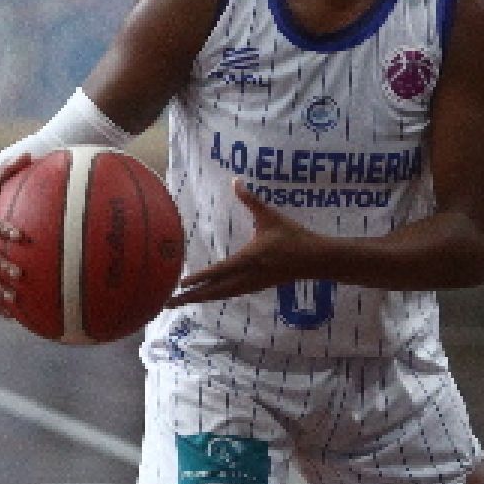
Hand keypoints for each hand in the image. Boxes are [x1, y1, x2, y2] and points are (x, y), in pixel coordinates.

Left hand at [168, 181, 319, 305]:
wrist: (315, 259)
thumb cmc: (293, 237)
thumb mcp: (271, 216)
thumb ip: (251, 201)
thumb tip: (236, 181)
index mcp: (248, 259)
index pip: (218, 271)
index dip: (198, 278)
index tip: (180, 283)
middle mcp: (247, 276)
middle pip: (214, 290)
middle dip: (192, 296)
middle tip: (169, 302)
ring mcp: (253, 284)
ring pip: (222, 295)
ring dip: (202, 298)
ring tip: (184, 301)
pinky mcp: (258, 286)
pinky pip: (232, 293)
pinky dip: (217, 296)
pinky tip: (210, 296)